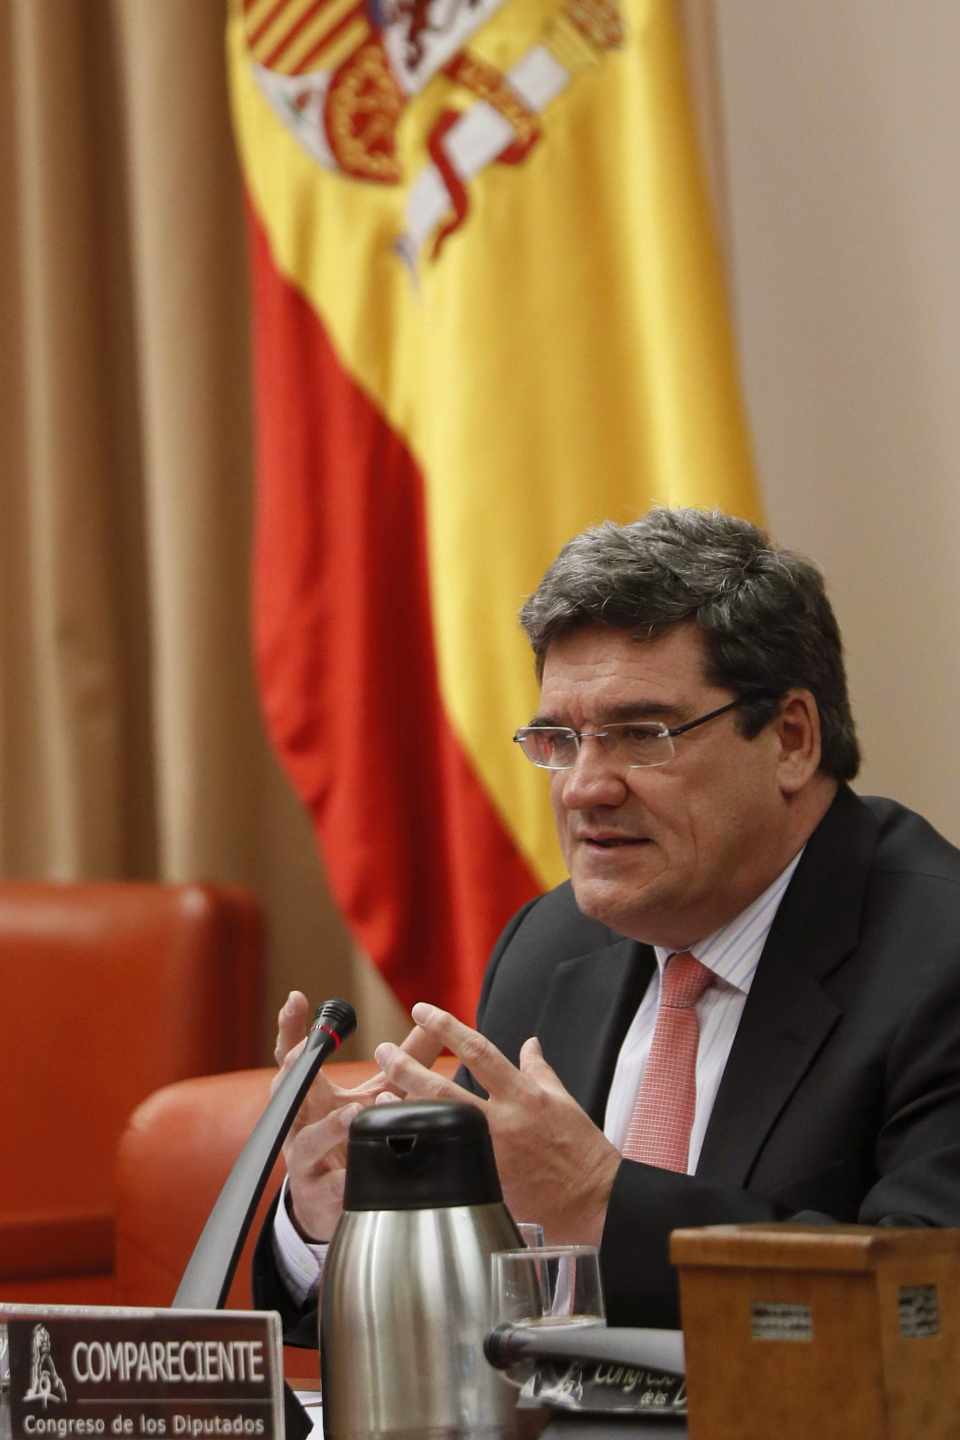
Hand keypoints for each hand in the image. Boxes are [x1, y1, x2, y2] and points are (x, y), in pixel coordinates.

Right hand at [274, 992, 444, 1239]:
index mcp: (313, 1095)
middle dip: (294, 1070)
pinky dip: (343, 1179)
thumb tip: (435, 1023)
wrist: (330, 1202)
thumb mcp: (377, 1095)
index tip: (297, 998)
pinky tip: (355, 1174)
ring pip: (308, 1140)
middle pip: (287, 1091)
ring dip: (329, 1126)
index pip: (296, 1055)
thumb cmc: (353, 1137)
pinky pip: (329, 1186)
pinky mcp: (318, 1194)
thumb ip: (403, 1062)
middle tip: (306, 1050)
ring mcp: (306, 1158)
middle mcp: (301, 1123)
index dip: (293, 1028)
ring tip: (352, 1113)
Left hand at [374, 1004, 620, 1244]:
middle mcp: (503, 1121)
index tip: (421, 1010)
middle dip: (407, 1068)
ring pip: (437, 1127)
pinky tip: (402, 1144)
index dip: (446, 1026)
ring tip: (378, 1096)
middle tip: (382, 1052)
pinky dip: (423, 1151)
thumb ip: (539, 1070)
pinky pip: (446, 1163)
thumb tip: (529, 1044)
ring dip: (404, 1110)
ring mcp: (490, 1155)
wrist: (595, 1202)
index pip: (478, 1050)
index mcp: (524, 1094)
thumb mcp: (564, 1100)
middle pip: (443, 1089)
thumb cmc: (583, 1152)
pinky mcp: (485, 1186)